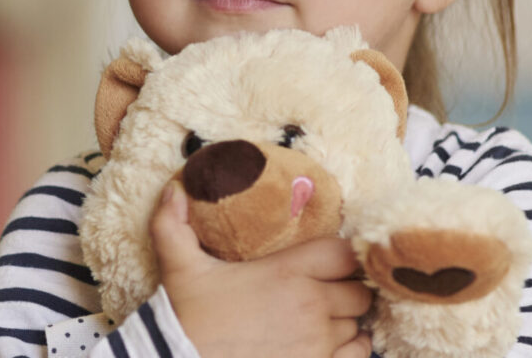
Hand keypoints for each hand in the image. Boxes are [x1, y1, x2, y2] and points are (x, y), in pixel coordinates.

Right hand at [153, 181, 373, 357]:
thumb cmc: (186, 317)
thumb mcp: (179, 266)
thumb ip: (173, 224)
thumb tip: (173, 189)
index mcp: (287, 272)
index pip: (343, 253)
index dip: (342, 256)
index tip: (329, 260)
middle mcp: (311, 305)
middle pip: (359, 291)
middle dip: (347, 289)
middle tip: (326, 290)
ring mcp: (318, 342)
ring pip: (358, 324)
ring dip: (346, 320)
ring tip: (324, 318)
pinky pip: (358, 355)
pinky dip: (353, 348)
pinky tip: (334, 343)